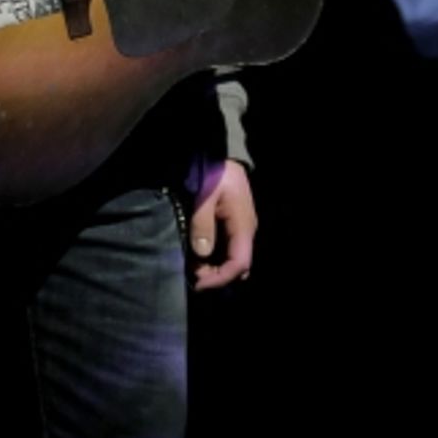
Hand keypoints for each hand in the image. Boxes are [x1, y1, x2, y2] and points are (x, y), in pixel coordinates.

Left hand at [188, 159, 256, 291]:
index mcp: (243, 225)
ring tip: (192, 268)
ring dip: (215, 269)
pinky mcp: (232, 225)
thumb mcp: (204, 196)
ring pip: (233, 260)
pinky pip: (227, 250)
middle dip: (218, 277)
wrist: (216, 154)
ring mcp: (240, 228)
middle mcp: (246, 230)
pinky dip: (214, 259)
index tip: (198, 283)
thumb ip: (202, 223)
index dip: (221, 278)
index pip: (239, 263)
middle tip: (193, 276)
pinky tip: (197, 257)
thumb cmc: (212, 172)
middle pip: (239, 267)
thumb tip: (202, 253)